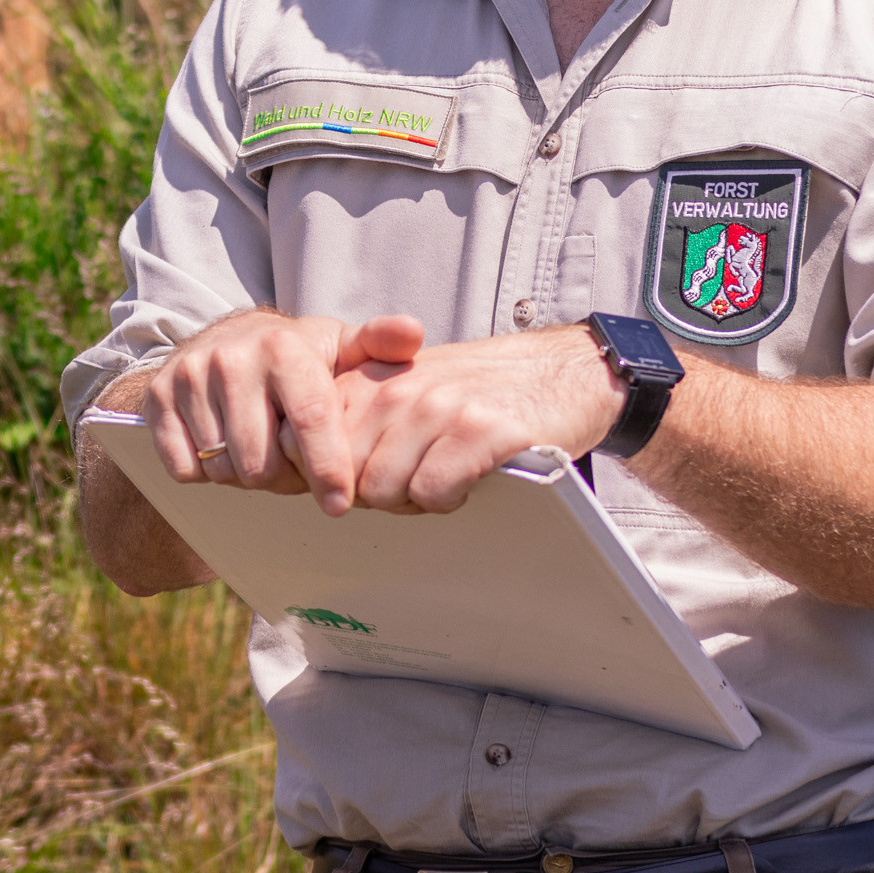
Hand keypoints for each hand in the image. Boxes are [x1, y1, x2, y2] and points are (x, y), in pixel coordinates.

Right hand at [138, 310, 425, 514]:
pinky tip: (226, 451)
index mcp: (284, 346)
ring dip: (246, 476)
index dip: (327, 469)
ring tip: (262, 455)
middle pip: (261, 462)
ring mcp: (189, 377)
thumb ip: (377, 345)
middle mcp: (232, 358)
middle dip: (282, 478)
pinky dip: (206, 473)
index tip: (339, 506)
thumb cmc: (295, 358)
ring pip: (223, 468)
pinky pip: (184, 469)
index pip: (310, 421)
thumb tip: (412, 334)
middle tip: (293, 468)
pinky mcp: (156, 400)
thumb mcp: (338, 347)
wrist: (223, 341)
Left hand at [328, 326, 626, 514]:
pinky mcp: (477, 432)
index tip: (361, 483)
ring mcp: (436, 409)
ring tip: (447, 477)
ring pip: (384, 490)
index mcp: (370, 381)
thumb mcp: (408, 391)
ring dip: (415, 500)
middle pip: (348, 480)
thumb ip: (360, 422)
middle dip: (377, 496)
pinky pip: (432, 492)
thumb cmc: (481, 393)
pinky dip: (450, 498)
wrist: (562, 373)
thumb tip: (318, 478)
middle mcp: (396, 390)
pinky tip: (472, 477)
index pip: (310, 447)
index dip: (333, 480)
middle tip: (417, 482)